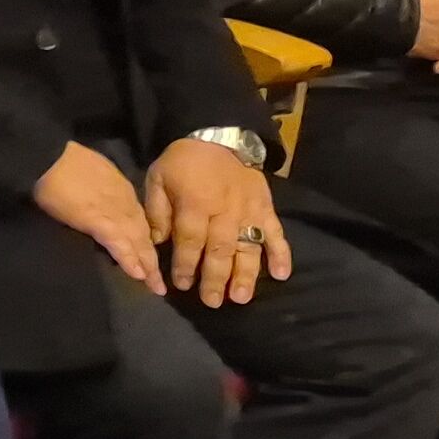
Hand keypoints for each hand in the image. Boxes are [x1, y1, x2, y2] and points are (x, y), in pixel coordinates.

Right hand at [31, 141, 162, 292]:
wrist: (50, 155)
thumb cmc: (62, 160)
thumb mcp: (89, 172)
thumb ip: (98, 189)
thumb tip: (97, 203)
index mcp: (120, 190)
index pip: (137, 219)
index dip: (143, 239)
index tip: (148, 256)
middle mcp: (124, 203)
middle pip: (142, 234)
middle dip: (151, 258)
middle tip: (159, 282)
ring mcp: (114, 212)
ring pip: (137, 242)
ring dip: (147, 265)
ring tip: (155, 285)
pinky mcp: (99, 221)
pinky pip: (119, 244)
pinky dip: (129, 259)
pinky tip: (137, 274)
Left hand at [145, 137, 290, 306]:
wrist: (219, 136)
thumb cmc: (184, 161)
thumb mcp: (158, 179)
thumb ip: (157, 212)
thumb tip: (157, 243)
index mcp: (195, 204)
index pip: (190, 241)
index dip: (185, 265)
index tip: (181, 285)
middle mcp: (224, 212)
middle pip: (219, 250)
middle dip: (215, 278)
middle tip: (212, 302)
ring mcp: (249, 211)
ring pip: (247, 247)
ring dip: (245, 274)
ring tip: (240, 297)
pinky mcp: (266, 208)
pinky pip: (276, 233)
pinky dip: (281, 254)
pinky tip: (281, 275)